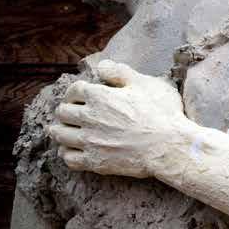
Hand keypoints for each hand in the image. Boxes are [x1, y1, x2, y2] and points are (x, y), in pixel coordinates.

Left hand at [49, 59, 189, 177]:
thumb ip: (119, 71)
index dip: (73, 92)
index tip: (76, 96)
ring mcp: (90, 141)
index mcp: (98, 96)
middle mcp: (89, 117)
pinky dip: (67, 153)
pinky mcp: (95, 162)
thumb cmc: (161, 113)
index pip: (73, 90)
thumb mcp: (144, 83)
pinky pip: (69, 158)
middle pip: (62, 112)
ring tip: (62, 132)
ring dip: (60, 131)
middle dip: (65, 111)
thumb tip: (101, 66)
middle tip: (69, 114)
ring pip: (60, 135)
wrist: (169, 147)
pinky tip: (72, 151)